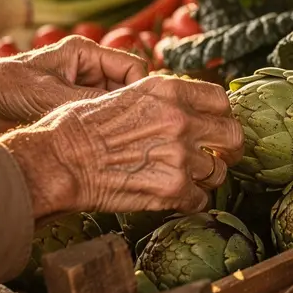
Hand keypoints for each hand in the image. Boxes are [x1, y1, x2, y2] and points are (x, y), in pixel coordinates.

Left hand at [0, 36, 148, 141]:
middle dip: (128, 109)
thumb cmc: (6, 86)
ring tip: (113, 141)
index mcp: (85, 52)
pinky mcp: (73, 106)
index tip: (143, 115)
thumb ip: (91, 103)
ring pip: (114, 106)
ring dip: (113, 122)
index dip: (141, 90)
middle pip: (126, 88)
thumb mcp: (51, 95)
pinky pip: (98, 117)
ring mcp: (81, 87)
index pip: (132, 67)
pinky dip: (100, 129)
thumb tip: (127, 117)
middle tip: (131, 133)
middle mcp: (87, 67)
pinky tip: (99, 145)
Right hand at [0, 75, 243, 218]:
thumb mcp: (124, 95)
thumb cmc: (78, 127)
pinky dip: (190, 202)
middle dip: (229, 149)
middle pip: (232, 135)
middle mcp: (180, 119)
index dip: (222, 116)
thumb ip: (160, 100)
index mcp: (168, 91)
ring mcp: (180, 155)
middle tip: (221, 157)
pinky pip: (199, 200)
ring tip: (186, 180)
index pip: (221, 99)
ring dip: (205, 178)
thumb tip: (181, 109)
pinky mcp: (173, 189)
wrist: (59, 161)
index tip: (216, 126)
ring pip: (217, 172)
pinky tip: (174, 199)